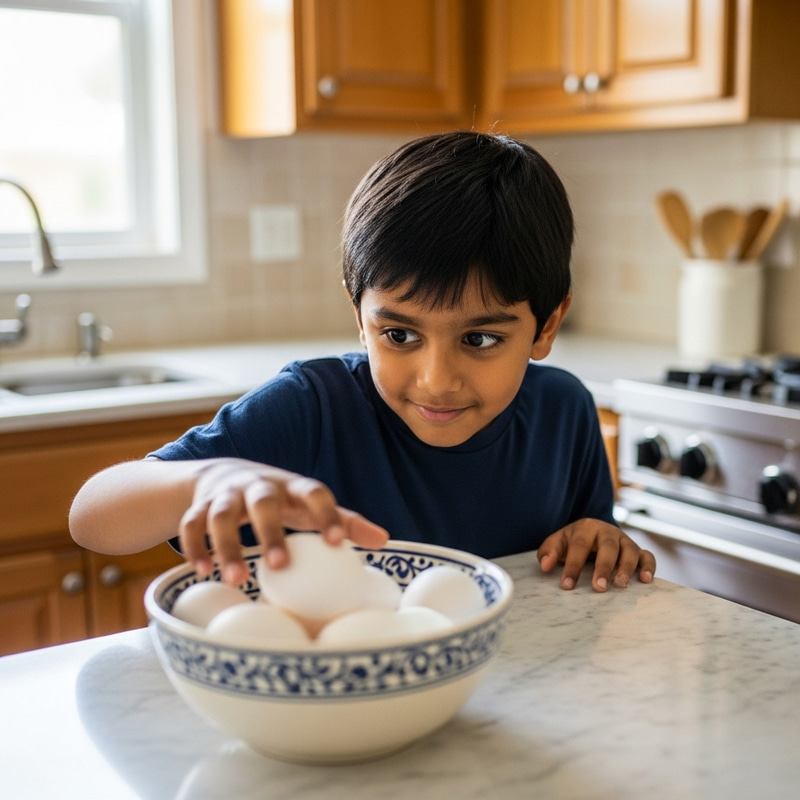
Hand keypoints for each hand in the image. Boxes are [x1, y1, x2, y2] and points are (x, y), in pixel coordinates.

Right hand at [179, 458, 388, 584]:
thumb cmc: (280, 499)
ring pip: (221, 514)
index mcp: (292, 487)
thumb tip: (385, 541)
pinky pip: (192, 524)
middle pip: (263, 501)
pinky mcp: (199, 505)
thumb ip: (344, 521)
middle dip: (270, 531)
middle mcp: (259, 486)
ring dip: (226, 545)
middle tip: (279, 566)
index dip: (327, 515)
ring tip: (235, 580)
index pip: (315, 492)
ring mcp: (226, 494)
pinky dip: (195, 546)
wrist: (221, 474)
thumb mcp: (308, 505)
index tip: (338, 543)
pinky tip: (203, 571)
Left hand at [537, 518, 654, 591]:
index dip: (573, 566)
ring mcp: (625, 540)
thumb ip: (548, 552)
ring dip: (627, 568)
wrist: (592, 532)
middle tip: (598, 588)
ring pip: (630, 551)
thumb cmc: (572, 542)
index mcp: (586, 528)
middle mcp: (608, 532)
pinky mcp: (638, 550)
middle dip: (603, 568)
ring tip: (620, 585)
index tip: (567, 585)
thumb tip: (545, 565)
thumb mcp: (557, 543)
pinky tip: (645, 580)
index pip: (579, 546)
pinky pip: (647, 556)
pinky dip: (649, 567)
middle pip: (608, 547)